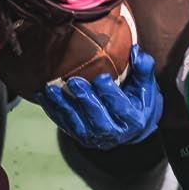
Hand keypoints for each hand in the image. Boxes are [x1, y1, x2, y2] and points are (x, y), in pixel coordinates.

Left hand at [40, 47, 161, 149]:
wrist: (129, 125)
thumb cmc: (137, 100)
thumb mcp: (145, 85)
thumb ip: (143, 69)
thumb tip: (137, 52)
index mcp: (133, 121)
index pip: (121, 108)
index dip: (110, 94)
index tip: (101, 77)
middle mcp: (114, 133)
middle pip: (98, 120)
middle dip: (85, 101)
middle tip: (74, 82)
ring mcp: (94, 137)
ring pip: (77, 124)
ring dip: (63, 106)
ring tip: (52, 90)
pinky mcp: (79, 136)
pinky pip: (64, 124)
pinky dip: (53, 110)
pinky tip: (44, 96)